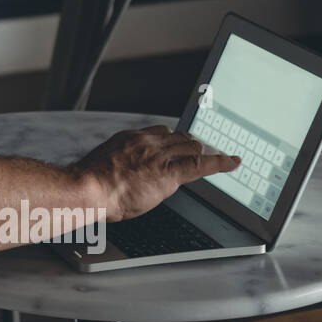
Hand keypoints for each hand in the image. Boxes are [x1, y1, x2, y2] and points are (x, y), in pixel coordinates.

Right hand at [67, 125, 240, 222]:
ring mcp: (159, 156)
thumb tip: (119, 176)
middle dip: (190, 144)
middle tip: (199, 152)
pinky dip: (220, 162)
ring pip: (190, 147)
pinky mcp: (169, 172)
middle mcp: (146, 142)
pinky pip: (201, 164)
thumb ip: (117, 166)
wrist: (89, 189)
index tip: (176, 140)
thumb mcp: (101, 167)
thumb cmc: (89, 185)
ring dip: (202, 153)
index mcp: (128, 139)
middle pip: (178, 137)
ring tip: (216, 157)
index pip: (158, 132)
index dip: (171, 139)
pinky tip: (232, 163)